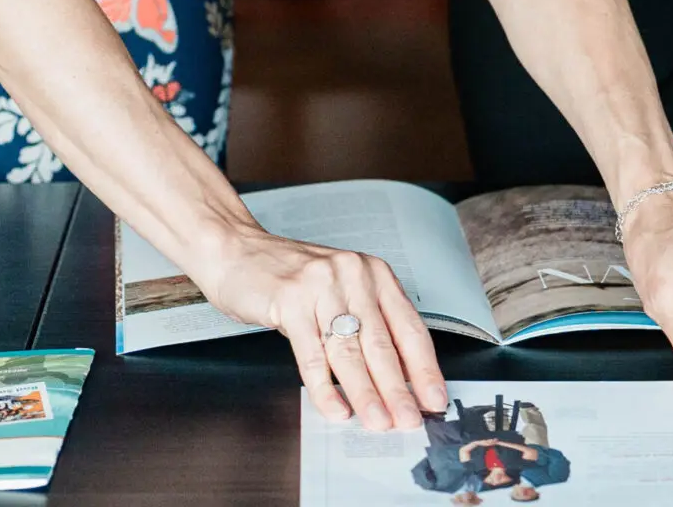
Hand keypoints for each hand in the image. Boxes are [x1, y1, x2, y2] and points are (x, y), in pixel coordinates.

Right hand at [199, 228, 445, 431]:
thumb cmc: (291, 277)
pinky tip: (335, 408)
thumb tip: (400, 379)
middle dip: (398, 389)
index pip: (409, 327)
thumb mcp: (340, 290)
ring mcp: (320, 285)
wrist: (237, 250)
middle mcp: (352, 274)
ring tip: (377, 422)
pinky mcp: (289, 300)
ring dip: (366, 394)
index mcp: (373, 273)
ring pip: (349, 352)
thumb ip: (368, 325)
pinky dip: (324, 388)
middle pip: (381, 343)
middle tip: (408, 420)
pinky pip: (312, 355)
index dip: (424, 368)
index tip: (434, 399)